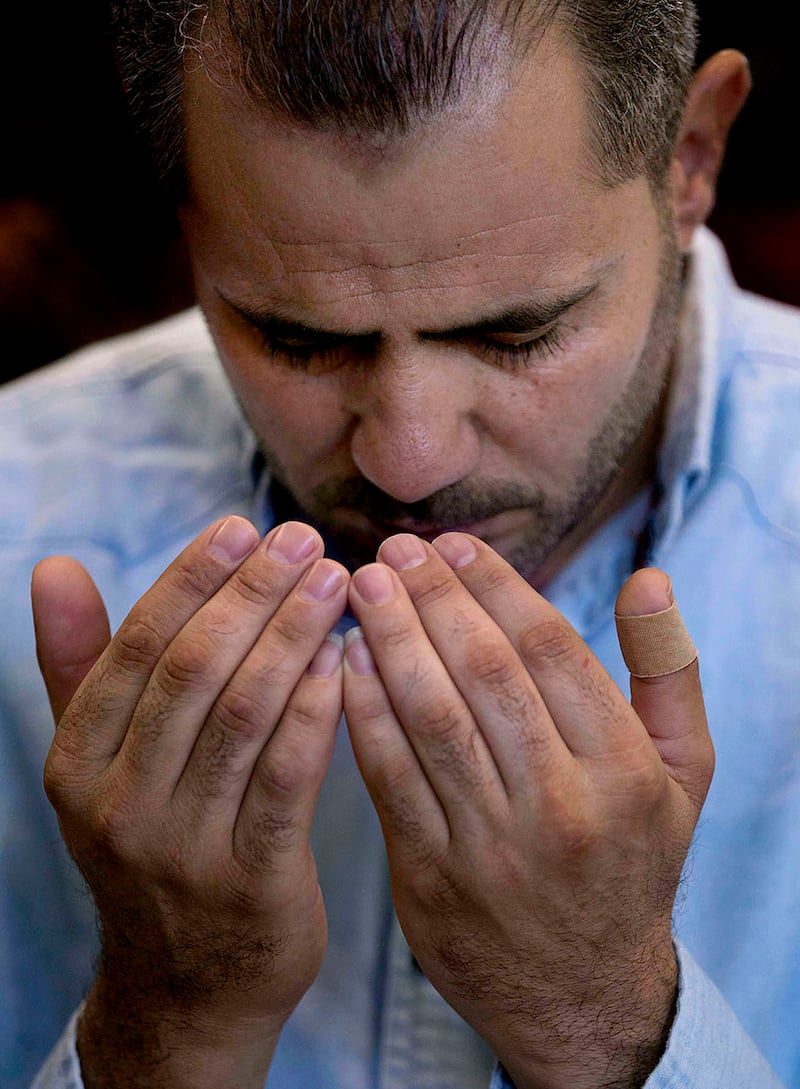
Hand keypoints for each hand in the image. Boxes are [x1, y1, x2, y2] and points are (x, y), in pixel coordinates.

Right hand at [31, 518, 348, 1088]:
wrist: (184, 988)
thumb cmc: (150, 843)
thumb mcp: (96, 765)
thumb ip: (79, 664)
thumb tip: (52, 565)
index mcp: (77, 762)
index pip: (139, 646)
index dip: (194, 578)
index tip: (245, 526)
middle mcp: (118, 804)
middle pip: (194, 671)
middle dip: (253, 595)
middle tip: (307, 540)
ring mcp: (183, 849)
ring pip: (245, 716)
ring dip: (293, 638)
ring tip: (335, 583)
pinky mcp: (252, 883)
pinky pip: (289, 780)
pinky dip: (318, 711)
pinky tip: (344, 660)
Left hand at [343, 532, 711, 1088]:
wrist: (583, 993)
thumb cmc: (630, 861)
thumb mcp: (683, 772)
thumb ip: (669, 671)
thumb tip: (649, 578)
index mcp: (625, 770)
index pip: (550, 648)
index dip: (495, 585)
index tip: (452, 544)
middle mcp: (562, 806)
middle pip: (484, 673)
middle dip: (432, 599)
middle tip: (392, 550)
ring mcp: (493, 847)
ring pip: (431, 717)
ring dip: (390, 642)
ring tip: (361, 587)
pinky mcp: (431, 877)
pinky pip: (388, 778)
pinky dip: (362, 713)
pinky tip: (343, 662)